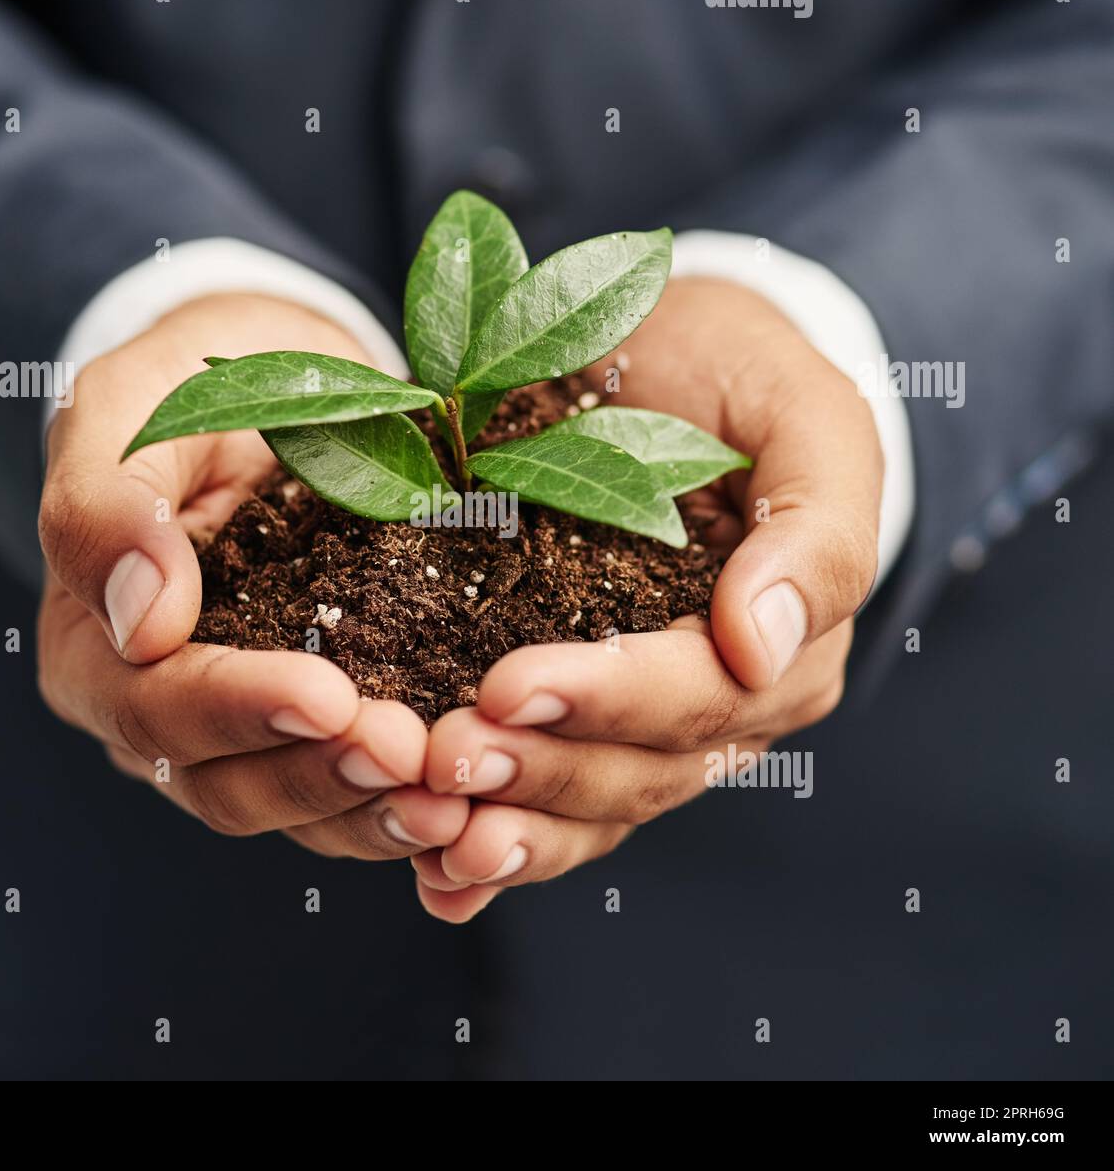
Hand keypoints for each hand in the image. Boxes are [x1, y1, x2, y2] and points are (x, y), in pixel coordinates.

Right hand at [36, 293, 467, 856]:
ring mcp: (243, 736)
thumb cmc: (189, 387)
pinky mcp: (320, 733)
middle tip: (413, 754)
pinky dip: (409, 802)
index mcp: (95, 650)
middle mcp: (161, 714)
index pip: (156, 707)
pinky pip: (356, 793)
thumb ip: (106, 505)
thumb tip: (141, 623)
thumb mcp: (128, 410)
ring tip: (456, 799)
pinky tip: (472, 797)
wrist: (280, 384)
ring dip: (376, 810)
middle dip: (323, 774)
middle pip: (228, 783)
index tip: (328, 697)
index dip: (240, 710)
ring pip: (300, 808)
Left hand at [412, 276, 882, 920]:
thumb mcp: (805, 417)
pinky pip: (551, 804)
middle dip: (540, 769)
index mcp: (784, 646)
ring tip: (429, 826)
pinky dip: (499, 848)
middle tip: (444, 757)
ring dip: (510, 825)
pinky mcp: (582, 723)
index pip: (700, 696)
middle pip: (636, 768)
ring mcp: (647, 725)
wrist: (667, 363)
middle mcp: (721, 707)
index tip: (508, 685)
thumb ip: (815, 528)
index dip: (609, 700)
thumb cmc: (740, 377)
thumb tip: (762, 645)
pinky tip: (438, 880)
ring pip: (590, 806)